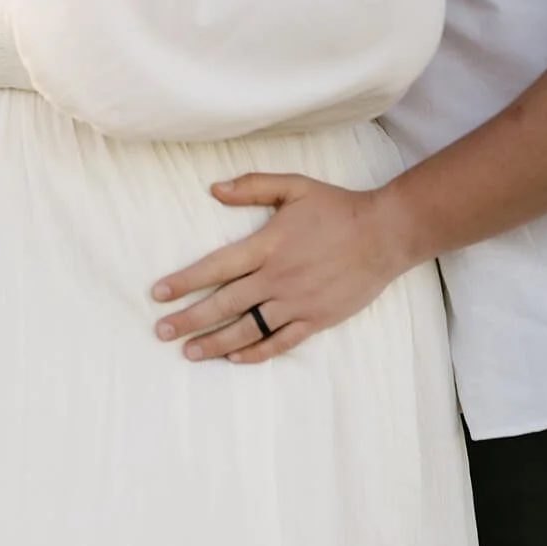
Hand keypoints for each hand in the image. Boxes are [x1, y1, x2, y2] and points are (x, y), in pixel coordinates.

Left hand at [151, 174, 414, 363]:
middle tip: (160, 332)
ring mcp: (298, 302)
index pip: (215, 267)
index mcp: (268, 246)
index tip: (157, 294)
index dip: (184, 281)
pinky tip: (234, 358)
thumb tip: (214, 189)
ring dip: (215, 343)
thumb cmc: (338, 208)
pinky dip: (257, 353)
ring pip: (248, 329)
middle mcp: (279, 278)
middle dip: (189, 320)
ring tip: (188, 352)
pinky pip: (281, 342)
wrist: (389, 233)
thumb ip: (253, 187)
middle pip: (224, 304)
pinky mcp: (317, 319)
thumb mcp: (295, 187)